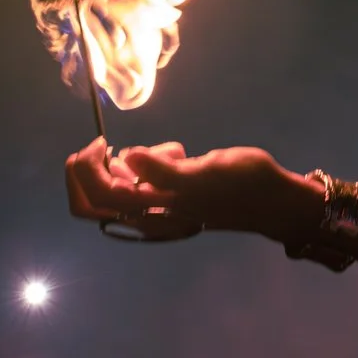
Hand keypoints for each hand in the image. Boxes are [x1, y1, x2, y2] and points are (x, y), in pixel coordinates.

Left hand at [64, 139, 302, 240]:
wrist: (271, 198)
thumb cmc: (240, 185)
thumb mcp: (202, 175)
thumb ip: (162, 170)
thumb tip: (128, 156)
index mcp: (149, 214)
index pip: (94, 197)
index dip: (85, 169)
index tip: (102, 143)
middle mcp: (145, 215)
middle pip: (90, 199)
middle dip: (88, 169)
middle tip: (103, 144)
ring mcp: (154, 206)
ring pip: (114, 185)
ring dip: (125, 162)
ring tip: (171, 150)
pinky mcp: (167, 196)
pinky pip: (138, 180)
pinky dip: (146, 161)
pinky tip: (177, 153)